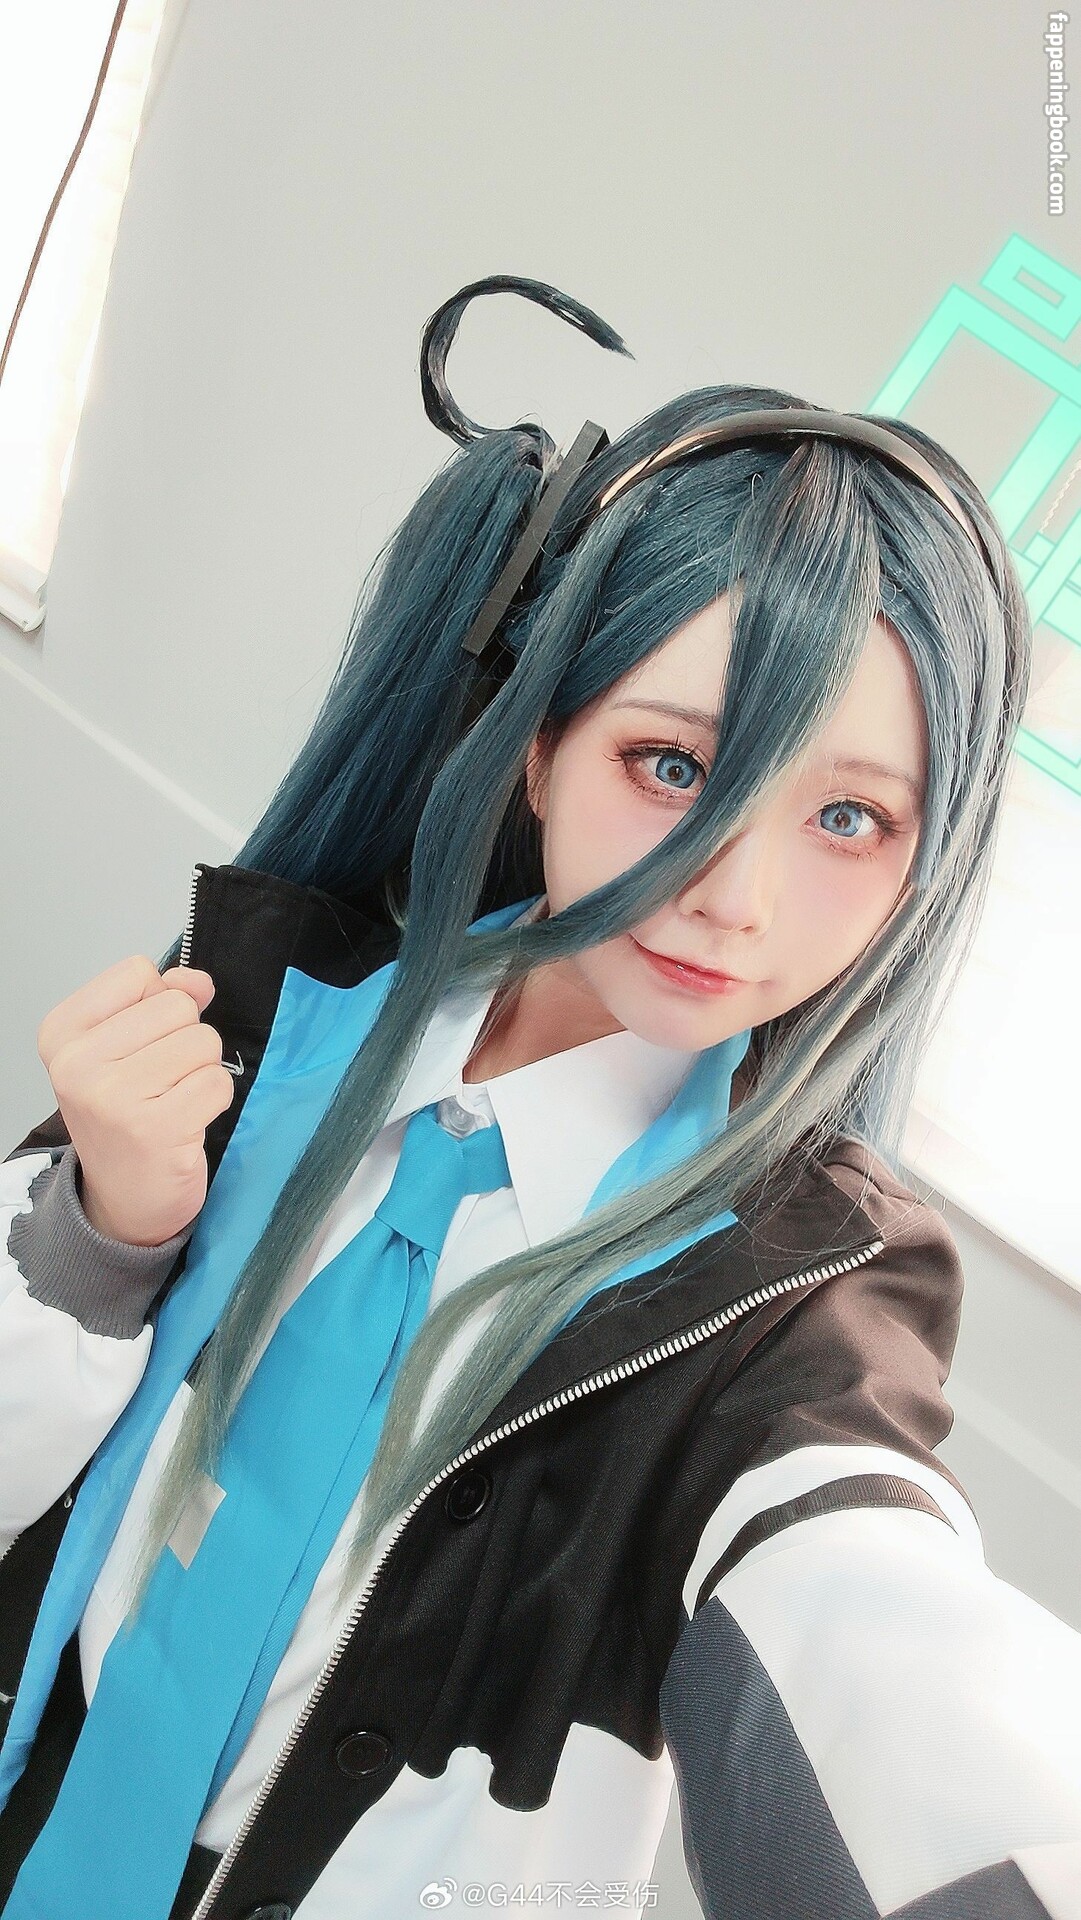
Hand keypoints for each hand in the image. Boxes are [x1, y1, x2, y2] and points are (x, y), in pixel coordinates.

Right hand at [37, 956, 235, 1247]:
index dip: (156, 1003)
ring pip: (202, 1041)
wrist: (123, 1199)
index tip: (140, 1046)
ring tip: (173, 1101)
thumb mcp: (126, 1047)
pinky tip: (186, 1122)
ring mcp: (114, 1097)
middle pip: (176, 1006)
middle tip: (159, 1082)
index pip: (137, 972)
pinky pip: (218, 1081)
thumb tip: (197, 980)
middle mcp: (77, 1063)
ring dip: (201, 1072)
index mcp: (62, 1034)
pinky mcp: (156, 1127)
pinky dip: (214, 1100)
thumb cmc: (126, 1115)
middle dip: (184, 1040)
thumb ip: (161, 999)